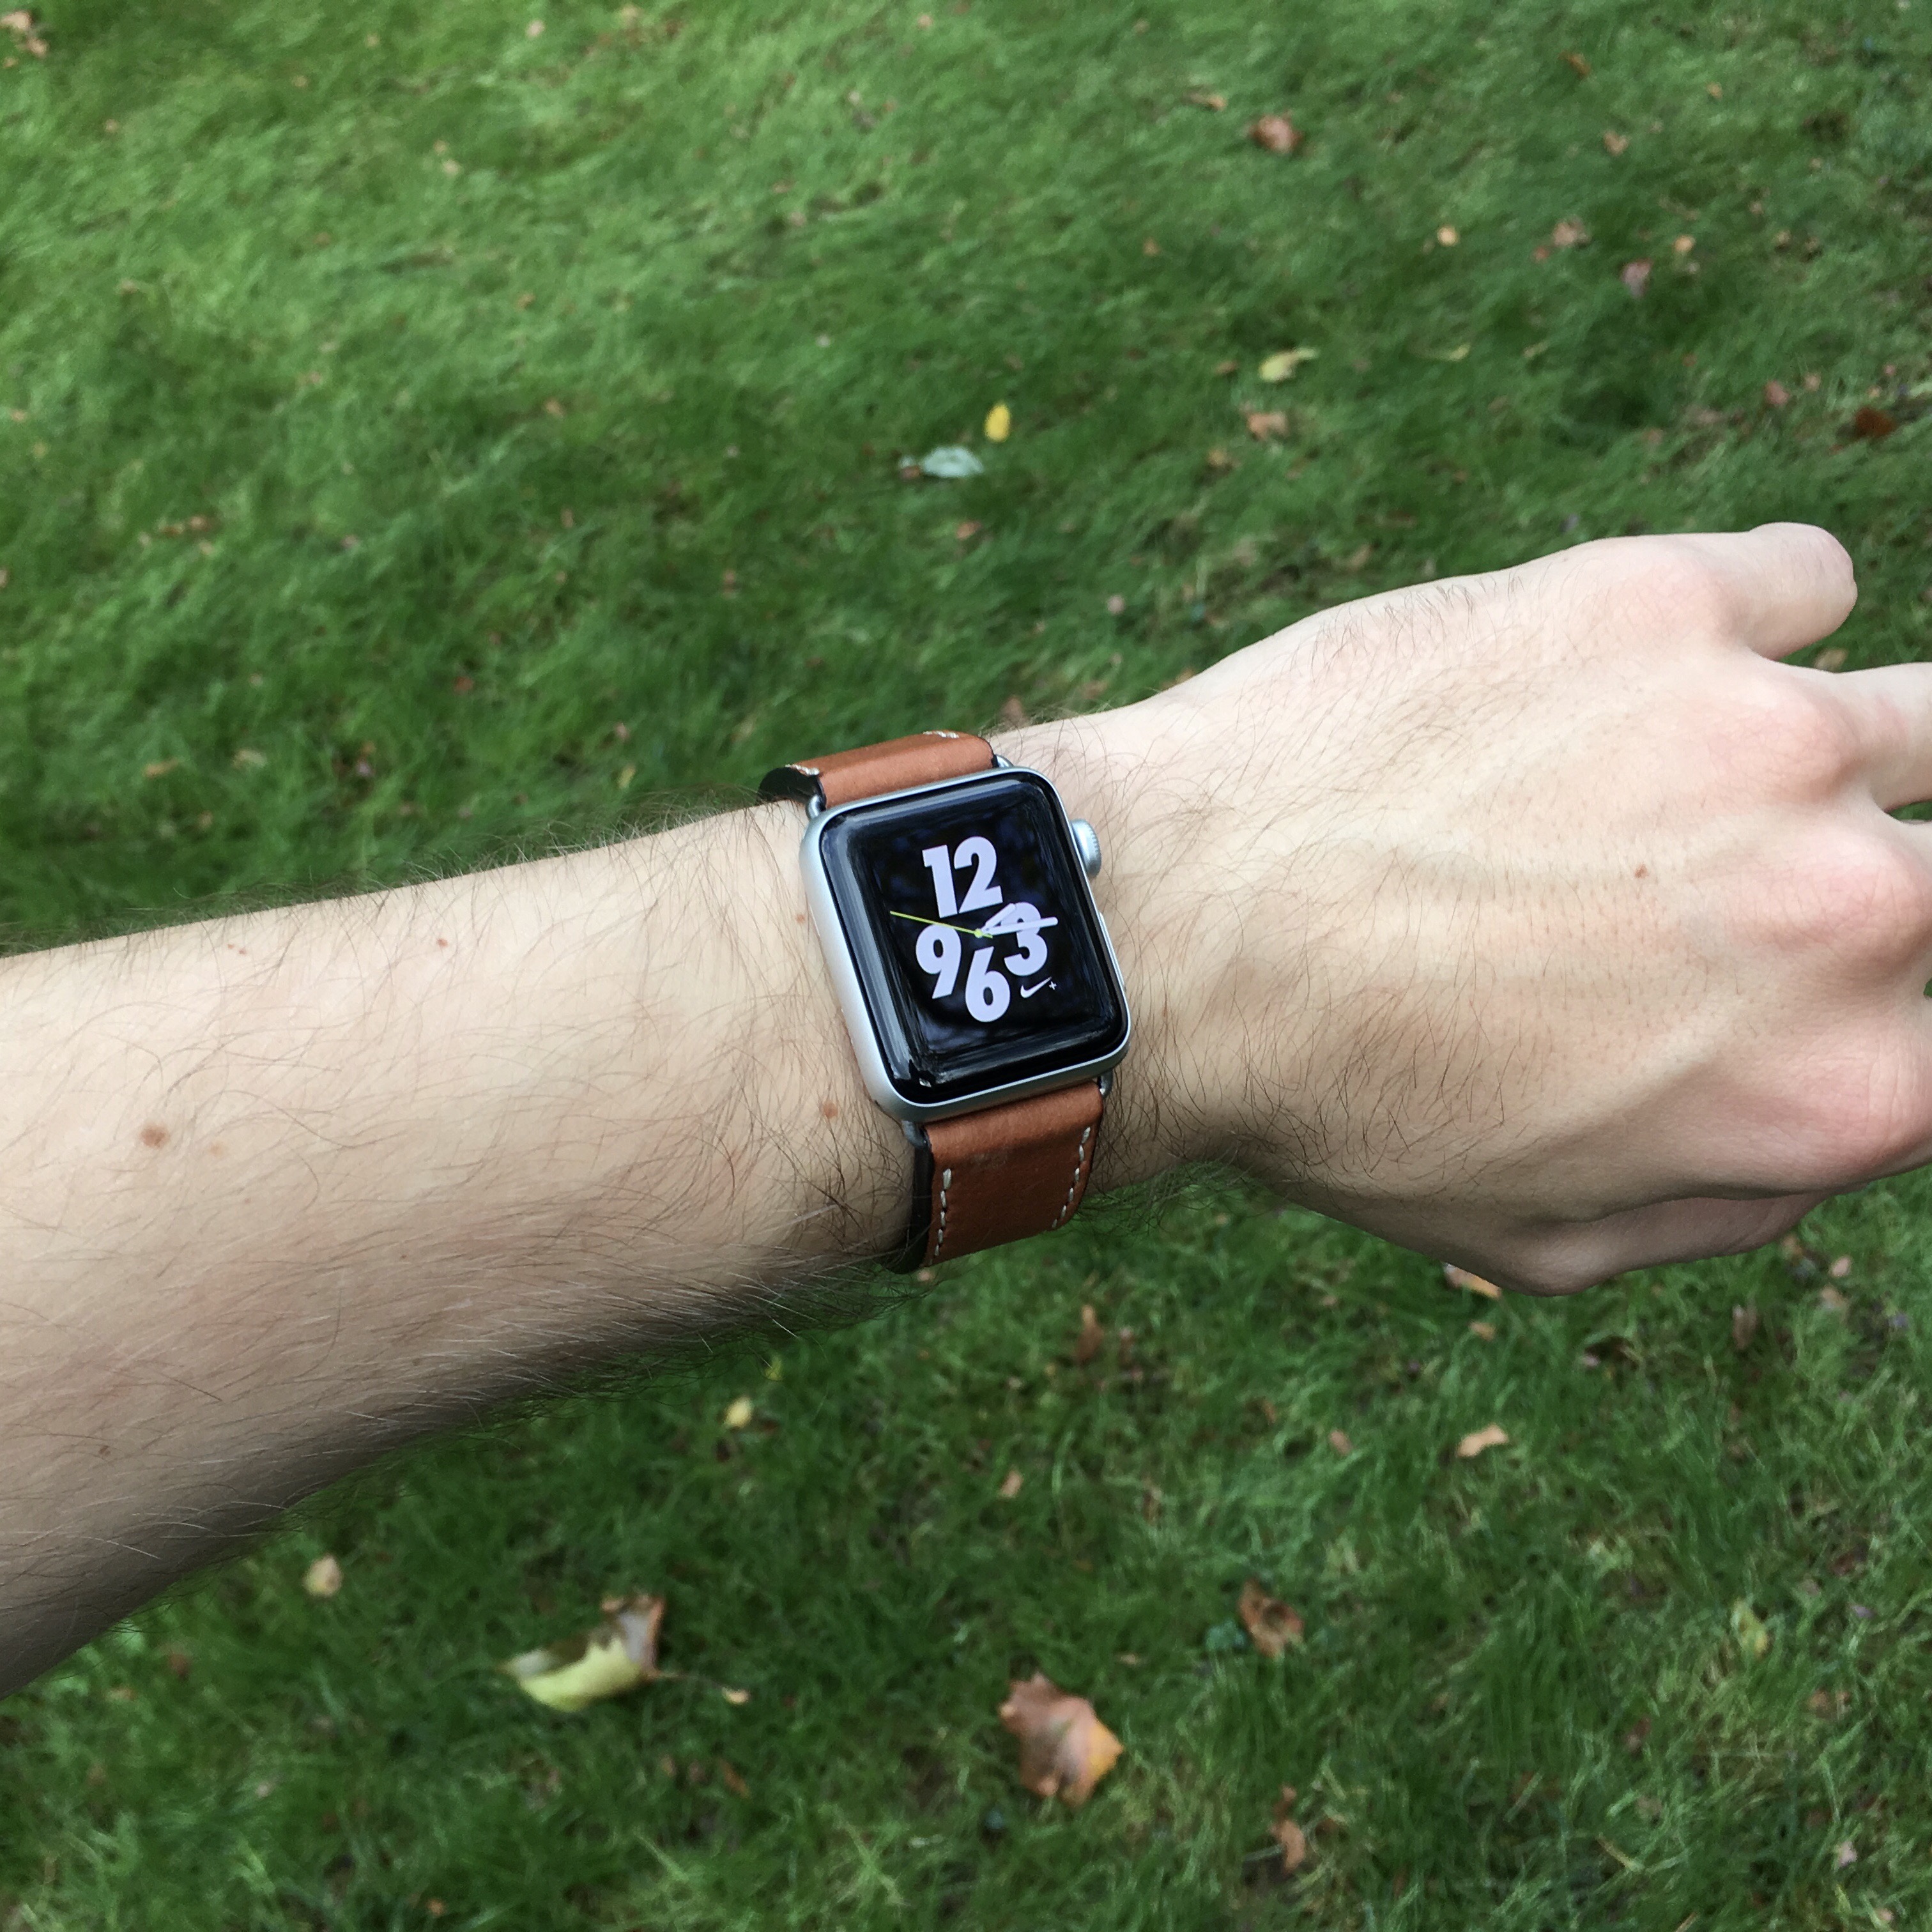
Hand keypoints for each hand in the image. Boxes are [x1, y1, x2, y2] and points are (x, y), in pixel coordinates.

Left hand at [1014, 524, 1920, 1291]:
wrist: (1177, 932)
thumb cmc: (1339, 1104)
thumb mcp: (1546, 1240)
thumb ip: (1741, 1199)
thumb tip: (1848, 1122)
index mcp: (1843, 1088)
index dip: (1899, 999)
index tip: (1826, 963)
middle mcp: (1854, 911)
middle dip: (1872, 883)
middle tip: (1732, 879)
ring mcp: (1771, 734)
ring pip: (1922, 715)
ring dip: (1824, 749)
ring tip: (1686, 769)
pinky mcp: (1667, 601)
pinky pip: (1802, 582)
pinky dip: (1748, 620)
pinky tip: (1628, 671)